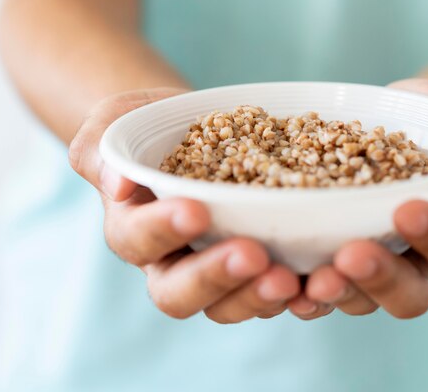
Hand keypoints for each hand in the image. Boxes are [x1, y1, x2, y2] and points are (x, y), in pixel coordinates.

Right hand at [69, 88, 299, 322]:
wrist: (190, 130)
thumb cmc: (148, 128)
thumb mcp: (114, 124)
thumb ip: (103, 149)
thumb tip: (119, 184)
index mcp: (135, 230)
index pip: (138, 241)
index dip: (163, 231)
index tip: (196, 210)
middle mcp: (173, 262)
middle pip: (182, 293)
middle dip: (217, 278)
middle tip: (253, 256)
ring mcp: (220, 271)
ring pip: (234, 304)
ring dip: (261, 296)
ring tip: (292, 279)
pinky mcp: (262, 267)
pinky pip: (278, 293)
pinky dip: (302, 293)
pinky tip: (324, 280)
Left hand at [287, 79, 427, 319]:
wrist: (389, 118)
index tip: (406, 209)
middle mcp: (411, 256)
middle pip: (408, 293)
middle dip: (380, 280)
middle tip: (351, 257)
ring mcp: (366, 260)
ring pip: (357, 298)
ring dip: (334, 293)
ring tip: (309, 280)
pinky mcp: (325, 252)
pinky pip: (313, 283)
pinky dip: (296, 288)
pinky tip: (276, 279)